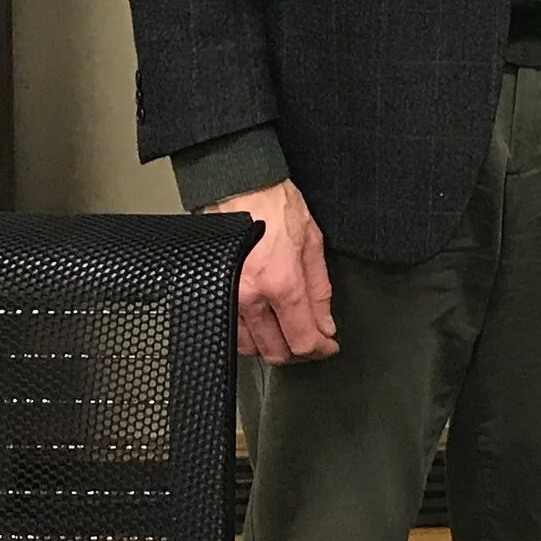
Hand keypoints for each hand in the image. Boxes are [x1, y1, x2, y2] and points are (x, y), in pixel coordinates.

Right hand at [205, 180, 337, 364]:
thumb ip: (319, 289)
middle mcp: (251, 297)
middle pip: (275, 351)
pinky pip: (231, 331)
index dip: (319, 350)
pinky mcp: (212, 294)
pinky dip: (249, 337)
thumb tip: (325, 324)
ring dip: (272, 347)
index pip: (302, 339)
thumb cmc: (274, 205)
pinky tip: (263, 327)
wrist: (238, 187)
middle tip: (311, 342)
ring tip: (288, 334)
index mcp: (281, 282)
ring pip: (251, 348)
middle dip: (298, 353)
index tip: (327, 347)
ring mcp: (228, 298)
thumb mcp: (312, 242)